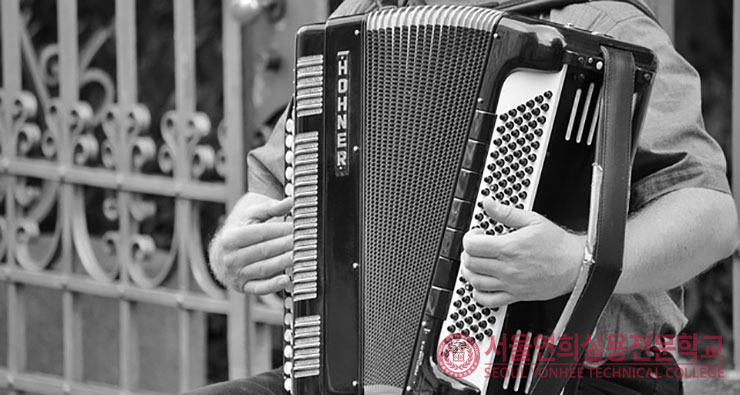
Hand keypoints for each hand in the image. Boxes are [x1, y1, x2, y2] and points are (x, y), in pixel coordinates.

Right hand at [209, 193, 292, 293]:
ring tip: (301, 256)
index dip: (281, 229)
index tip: (298, 227)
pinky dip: (273, 286)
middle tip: (305, 241)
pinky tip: (287, 280)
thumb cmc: (240, 231)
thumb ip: (270, 208)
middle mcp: (231, 257)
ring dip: (284, 262)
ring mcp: (236, 274)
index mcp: (231, 238)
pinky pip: (259, 288)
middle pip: (264, 250)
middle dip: (286, 245)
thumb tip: (290, 201)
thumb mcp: (250, 216)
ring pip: (264, 268)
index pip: (260, 233)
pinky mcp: (243, 287)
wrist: (221, 255)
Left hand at [460, 197, 584, 307]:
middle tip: (476, 247)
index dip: (469, 237)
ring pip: (475, 282)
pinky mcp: (516, 296)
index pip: (472, 246)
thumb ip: (506, 212)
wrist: (576, 265)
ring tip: (476, 263)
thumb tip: (489, 204)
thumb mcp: (532, 220)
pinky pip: (488, 300)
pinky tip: (482, 283)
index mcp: (509, 248)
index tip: (477, 234)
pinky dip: (478, 293)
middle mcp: (507, 268)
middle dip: (468, 252)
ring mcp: (510, 284)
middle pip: (470, 263)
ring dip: (470, 271)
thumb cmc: (558, 245)